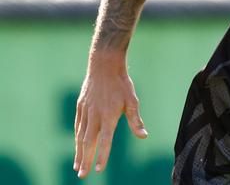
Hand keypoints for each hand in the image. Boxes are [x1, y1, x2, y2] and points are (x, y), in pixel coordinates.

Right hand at [73, 60, 147, 177]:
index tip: (99, 169)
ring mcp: (85, 111)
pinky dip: (77, 138)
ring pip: (80, 136)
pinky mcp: (80, 106)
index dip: (102, 155)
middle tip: (82, 175)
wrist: (104, 65)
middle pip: (88, 142)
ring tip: (77, 166)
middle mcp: (95, 115)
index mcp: (108, 116)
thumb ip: (136, 120)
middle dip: (85, 160)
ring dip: (78, 152)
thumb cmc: (122, 84)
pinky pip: (77, 126)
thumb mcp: (132, 101)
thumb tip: (144, 136)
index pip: (105, 140)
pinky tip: (77, 146)